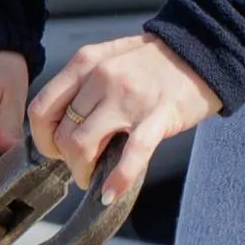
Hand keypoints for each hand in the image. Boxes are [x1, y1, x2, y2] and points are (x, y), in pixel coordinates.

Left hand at [29, 34, 219, 211]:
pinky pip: (131, 156)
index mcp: (86, 63)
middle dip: (66, 160)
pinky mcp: (158, 117)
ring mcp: (130, 98)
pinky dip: (118, 181)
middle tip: (80, 166)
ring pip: (84, 145)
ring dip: (83, 171)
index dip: (43, 138)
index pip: (42, 109)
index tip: (56, 149)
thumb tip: (62, 122)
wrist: (202, 50)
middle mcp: (102, 78)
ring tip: (92, 178)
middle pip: (63, 133)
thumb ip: (84, 83)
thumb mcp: (109, 58)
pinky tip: (111, 194)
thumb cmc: (153, 60)